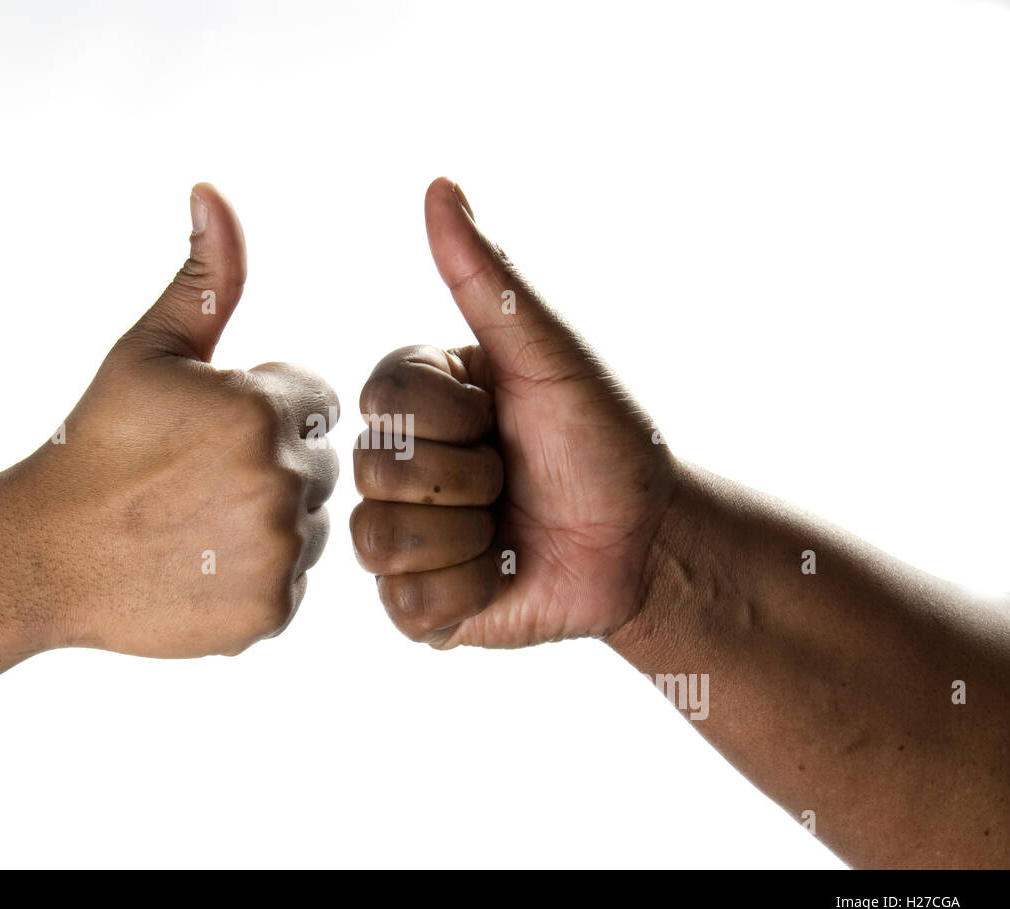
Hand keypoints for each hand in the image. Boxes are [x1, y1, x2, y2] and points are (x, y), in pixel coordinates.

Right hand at [9, 184, 338, 657]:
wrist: (40, 555)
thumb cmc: (94, 442)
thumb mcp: (148, 350)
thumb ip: (204, 278)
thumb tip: (214, 192)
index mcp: (262, 409)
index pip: (318, 403)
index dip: (266, 411)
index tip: (208, 432)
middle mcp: (282, 482)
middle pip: (318, 467)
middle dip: (269, 467)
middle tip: (193, 482)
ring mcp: (278, 554)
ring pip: (309, 527)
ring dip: (267, 524)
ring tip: (193, 524)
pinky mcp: (269, 614)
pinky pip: (291, 582)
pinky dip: (255, 579)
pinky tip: (197, 567)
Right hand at [350, 178, 675, 648]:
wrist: (646, 541)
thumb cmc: (603, 438)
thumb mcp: (550, 354)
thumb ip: (488, 280)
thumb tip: (439, 184)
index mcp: (415, 398)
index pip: (386, 396)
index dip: (457, 416)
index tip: (502, 418)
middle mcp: (396, 462)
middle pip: (379, 471)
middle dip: (471, 480)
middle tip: (513, 480)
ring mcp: (401, 534)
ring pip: (381, 542)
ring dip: (468, 539)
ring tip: (506, 530)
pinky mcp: (417, 602)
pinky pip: (406, 606)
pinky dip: (468, 592)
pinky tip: (501, 573)